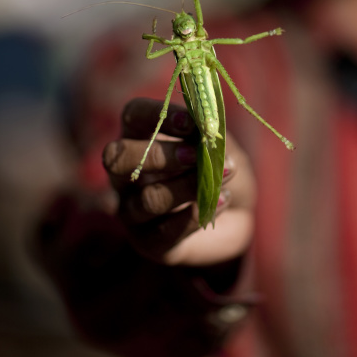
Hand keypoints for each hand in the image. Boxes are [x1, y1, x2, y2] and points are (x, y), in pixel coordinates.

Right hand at [103, 98, 255, 266]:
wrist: (237, 210)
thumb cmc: (218, 163)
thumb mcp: (218, 141)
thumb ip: (207, 132)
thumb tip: (203, 126)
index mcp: (139, 134)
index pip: (133, 115)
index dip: (159, 116)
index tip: (192, 122)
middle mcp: (125, 172)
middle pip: (118, 158)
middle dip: (159, 155)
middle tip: (197, 155)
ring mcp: (131, 209)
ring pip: (148, 199)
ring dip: (188, 187)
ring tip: (223, 179)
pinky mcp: (148, 242)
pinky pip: (164, 232)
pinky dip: (196, 216)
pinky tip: (222, 200)